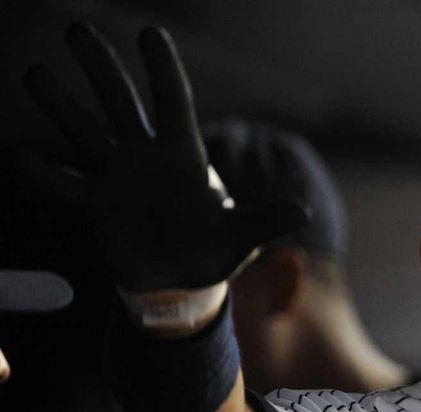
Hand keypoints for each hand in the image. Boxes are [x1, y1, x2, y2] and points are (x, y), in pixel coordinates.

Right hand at [20, 23, 305, 290]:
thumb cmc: (213, 251)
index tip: (150, 33)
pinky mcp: (95, 204)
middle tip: (75, 31)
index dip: (162, 70)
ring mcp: (117, 178)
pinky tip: (21, 155)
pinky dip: (45, 173)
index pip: (172, 102)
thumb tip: (302, 212)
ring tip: (33, 73)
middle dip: (101, 68)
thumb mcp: (242, 237)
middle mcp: (146, 158)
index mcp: (183, 157)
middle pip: (121, 103)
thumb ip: (265, 221)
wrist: (179, 280)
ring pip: (85, 132)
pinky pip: (65, 184)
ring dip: (61, 105)